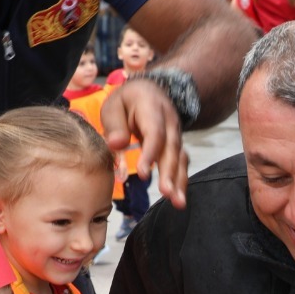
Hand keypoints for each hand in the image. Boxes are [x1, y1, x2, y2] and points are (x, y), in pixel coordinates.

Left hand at [100, 79, 189, 207]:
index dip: (151, 153)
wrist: (148, 91)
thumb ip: (115, 126)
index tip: (143, 173)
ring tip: (178, 202)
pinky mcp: (176, 146)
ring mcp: (176, 134)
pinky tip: (177, 198)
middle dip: (170, 172)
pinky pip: (181, 163)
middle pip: (172, 148)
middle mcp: (170, 122)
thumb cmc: (126, 101)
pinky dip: (180, 180)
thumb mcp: (113, 106)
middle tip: (166, 193)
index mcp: (152, 108)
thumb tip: (116, 145)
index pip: (155, 133)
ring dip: (180, 181)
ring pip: (181, 158)